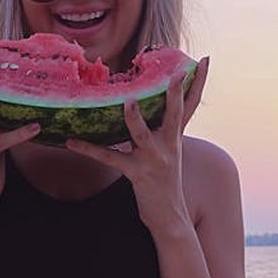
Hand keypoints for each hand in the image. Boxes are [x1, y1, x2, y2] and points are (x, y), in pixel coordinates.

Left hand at [65, 57, 209, 234]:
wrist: (170, 217)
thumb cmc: (164, 182)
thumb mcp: (167, 152)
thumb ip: (157, 130)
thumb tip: (138, 107)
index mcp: (175, 137)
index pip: (191, 104)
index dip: (199, 82)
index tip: (205, 60)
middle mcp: (169, 145)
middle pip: (175, 113)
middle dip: (174, 92)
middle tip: (176, 72)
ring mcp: (154, 159)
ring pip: (142, 134)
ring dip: (134, 118)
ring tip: (127, 102)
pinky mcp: (137, 173)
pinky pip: (110, 159)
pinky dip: (89, 149)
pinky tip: (72, 141)